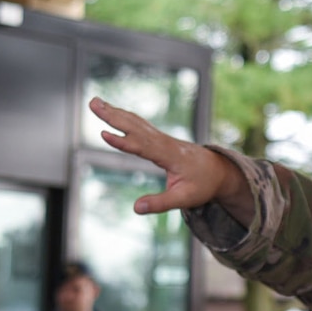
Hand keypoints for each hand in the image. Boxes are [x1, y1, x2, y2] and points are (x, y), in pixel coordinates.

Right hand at [89, 98, 252, 219]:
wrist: (219, 171)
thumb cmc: (203, 185)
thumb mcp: (184, 199)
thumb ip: (160, 203)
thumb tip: (136, 208)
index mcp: (171, 156)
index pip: (143, 147)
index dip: (123, 142)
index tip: (104, 133)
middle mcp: (164, 142)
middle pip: (135, 127)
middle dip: (113, 116)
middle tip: (92, 104)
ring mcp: (162, 138)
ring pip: (136, 122)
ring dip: (115, 112)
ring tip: (95, 102)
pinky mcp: (160, 139)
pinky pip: (139, 125)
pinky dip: (124, 116)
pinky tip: (112, 111)